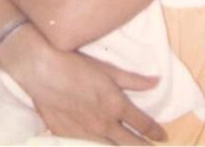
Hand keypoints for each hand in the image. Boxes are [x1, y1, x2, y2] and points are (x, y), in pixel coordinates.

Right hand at [0, 30, 166, 143]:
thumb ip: (134, 80)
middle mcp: (103, 124)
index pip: (142, 124)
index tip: (162, 137)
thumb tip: (156, 82)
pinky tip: (103, 146)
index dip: (155, 132)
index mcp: (116, 105)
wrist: (41, 71)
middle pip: (130, 144)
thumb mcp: (108, 69)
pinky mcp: (67, 137)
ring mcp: (85, 134)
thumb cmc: (75, 65)